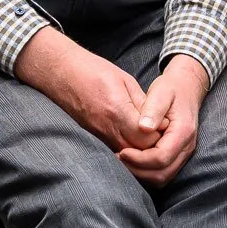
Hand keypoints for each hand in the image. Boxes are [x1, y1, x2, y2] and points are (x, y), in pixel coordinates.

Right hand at [15, 28, 151, 154]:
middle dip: (152, 146)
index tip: (164, 124)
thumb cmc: (93, 71)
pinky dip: (126, 149)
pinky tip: (132, 138)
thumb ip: (142, 103)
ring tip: (146, 135)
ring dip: (139, 149)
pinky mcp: (92, 137)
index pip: (146, 137)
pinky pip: (114, 150)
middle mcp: (106, 128)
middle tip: (158, 132)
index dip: (159, 134)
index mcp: (117, 110)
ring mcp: (97, 135)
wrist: (62, 73)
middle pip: (137, 151)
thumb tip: (159, 122)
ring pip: (125, 156)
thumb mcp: (125, 80)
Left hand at [118, 56, 206, 187]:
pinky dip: (146, 173)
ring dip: (141, 174)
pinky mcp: (177, 156)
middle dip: (138, 170)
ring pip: (163, 178)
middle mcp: (187, 147)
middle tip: (118, 158)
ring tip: (123, 161)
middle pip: (162, 174)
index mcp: (183, 132)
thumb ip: (153, 109)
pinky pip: (162, 174)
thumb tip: (143, 127)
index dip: (140, 159)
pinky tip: (132, 161)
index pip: (162, 157)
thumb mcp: (161, 92)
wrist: (185, 89)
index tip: (122, 151)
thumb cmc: (171, 89)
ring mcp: (183, 153)